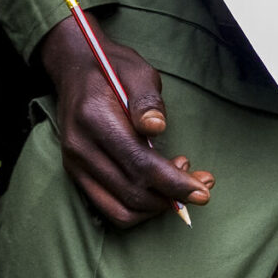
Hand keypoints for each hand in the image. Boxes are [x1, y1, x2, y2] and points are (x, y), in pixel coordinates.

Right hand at [37, 16, 212, 227]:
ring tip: (179, 182)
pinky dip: (139, 207)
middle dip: (172, 196)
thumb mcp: (138, 71)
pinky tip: (158, 188)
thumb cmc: (112, 68)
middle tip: (200, 181)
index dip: (173, 183)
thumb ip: (148, 100)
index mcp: (94, 118)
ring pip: (120, 210)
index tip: (202, 191)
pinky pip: (109, 208)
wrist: (74, 69)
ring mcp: (74, 164)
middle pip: (131, 192)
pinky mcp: (76, 174)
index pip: (139, 163)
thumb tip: (157, 128)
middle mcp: (80, 147)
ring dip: (156, 206)